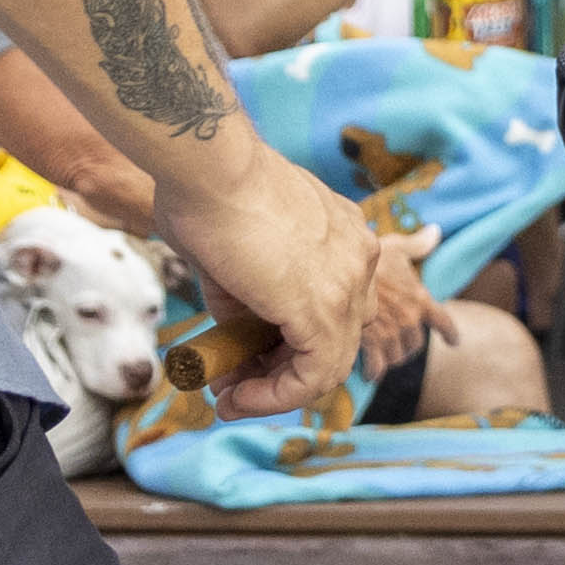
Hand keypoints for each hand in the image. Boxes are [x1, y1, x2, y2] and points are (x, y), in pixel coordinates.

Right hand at [165, 154, 407, 410]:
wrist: (206, 165)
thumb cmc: (206, 190)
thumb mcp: (234, 251)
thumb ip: (246, 296)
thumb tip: (237, 335)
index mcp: (343, 235)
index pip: (337, 305)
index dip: (293, 340)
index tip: (248, 356)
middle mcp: (358, 257)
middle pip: (337, 336)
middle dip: (283, 369)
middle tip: (235, 384)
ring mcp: (349, 282)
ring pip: (329, 363)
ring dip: (277, 391)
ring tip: (230, 398)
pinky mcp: (324, 309)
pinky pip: (314, 375)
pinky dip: (277, 396)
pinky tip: (237, 399)